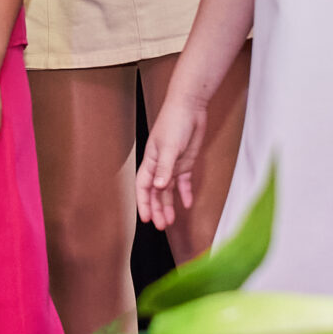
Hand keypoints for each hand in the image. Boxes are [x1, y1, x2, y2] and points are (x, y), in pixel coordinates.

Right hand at [138, 94, 206, 229]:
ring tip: (171, 221)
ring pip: (168, 190)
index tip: (145, 219)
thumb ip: (164, 168)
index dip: (143, 203)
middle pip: (155, 192)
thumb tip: (158, 187)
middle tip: (160, 226)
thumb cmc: (174, 123)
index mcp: (151, 162)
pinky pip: (184, 182)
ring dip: (169, 205)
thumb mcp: (169, 147)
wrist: (190, 107)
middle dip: (156, 209)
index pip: (144, 187)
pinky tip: (187, 204)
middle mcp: (160, 166)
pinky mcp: (186, 162)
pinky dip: (185, 193)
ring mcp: (173, 165)